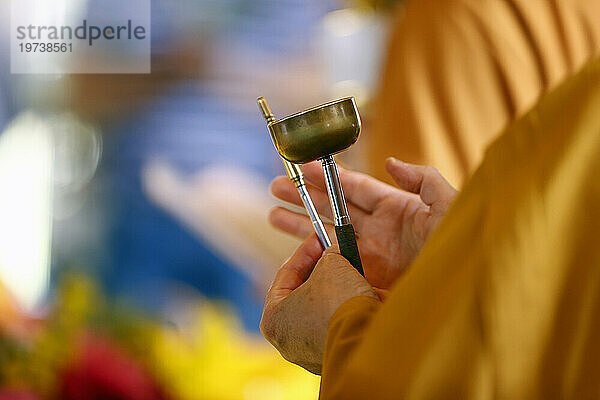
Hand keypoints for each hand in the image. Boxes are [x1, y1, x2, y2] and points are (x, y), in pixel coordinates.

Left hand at [260, 235, 377, 373]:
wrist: (369, 342)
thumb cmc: (338, 304)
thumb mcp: (332, 264)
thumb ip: (329, 255)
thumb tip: (336, 253)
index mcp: (273, 319)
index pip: (286, 275)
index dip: (305, 252)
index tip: (319, 237)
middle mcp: (288, 341)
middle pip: (306, 294)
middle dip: (325, 271)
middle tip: (337, 254)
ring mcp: (312, 353)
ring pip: (327, 310)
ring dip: (343, 289)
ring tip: (358, 273)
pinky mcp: (339, 357)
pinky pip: (344, 325)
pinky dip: (355, 309)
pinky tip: (371, 295)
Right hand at [269, 158, 456, 289]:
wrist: (462, 291)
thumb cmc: (461, 245)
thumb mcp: (448, 204)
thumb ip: (423, 178)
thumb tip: (390, 162)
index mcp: (395, 208)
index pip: (353, 188)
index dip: (327, 176)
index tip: (302, 166)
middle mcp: (377, 230)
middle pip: (333, 208)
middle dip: (304, 196)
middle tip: (277, 186)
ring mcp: (370, 255)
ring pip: (326, 234)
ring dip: (299, 224)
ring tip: (272, 214)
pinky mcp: (365, 279)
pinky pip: (331, 264)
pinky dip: (310, 257)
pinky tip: (291, 249)